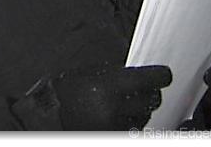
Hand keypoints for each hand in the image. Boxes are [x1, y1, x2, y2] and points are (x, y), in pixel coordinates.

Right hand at [12, 63, 171, 130]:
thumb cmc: (63, 93)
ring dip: (139, 110)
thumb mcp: (90, 73)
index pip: (152, 80)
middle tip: (144, 88)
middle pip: (152, 100)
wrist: (46, 118)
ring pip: (144, 118)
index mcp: (110, 86)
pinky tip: (116, 117)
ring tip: (122, 103)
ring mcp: (115, 128)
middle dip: (150, 93)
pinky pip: (131, 131)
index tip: (163, 74)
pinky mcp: (113, 138)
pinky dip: (129, 124)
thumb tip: (140, 74)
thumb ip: (116, 74)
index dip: (161, 76)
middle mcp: (116, 109)